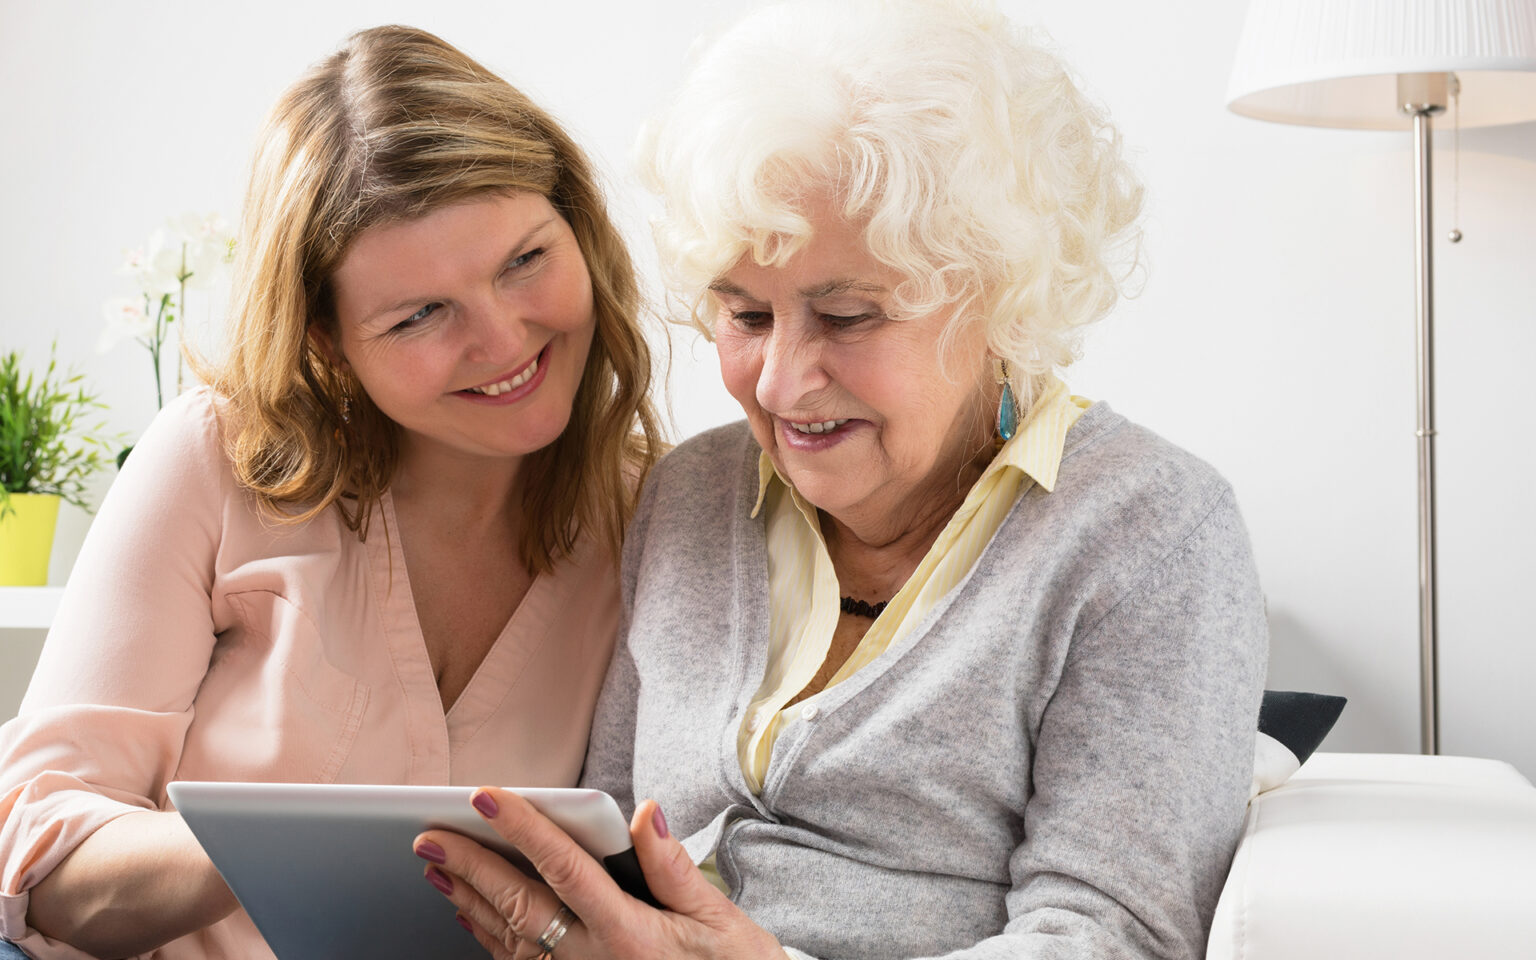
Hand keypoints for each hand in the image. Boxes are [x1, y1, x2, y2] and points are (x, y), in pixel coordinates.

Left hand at [414, 790, 785, 959]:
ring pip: (510, 940)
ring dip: (469, 900)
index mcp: (632, 936)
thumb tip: (646, 814)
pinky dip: (490, 938)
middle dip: (472, 866)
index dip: (522, 829)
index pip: (565, 869)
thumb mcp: (721, 921)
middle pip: (521, 905)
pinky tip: (471, 915)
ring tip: (437, 866)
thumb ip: (673, 868)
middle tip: (430, 835)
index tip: (487, 797)